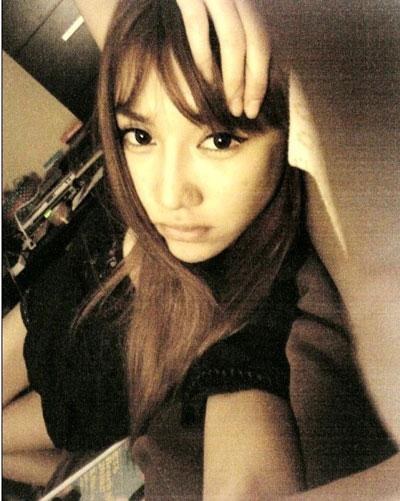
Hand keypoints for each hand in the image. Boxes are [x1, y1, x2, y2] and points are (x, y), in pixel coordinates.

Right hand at [176, 0, 269, 118]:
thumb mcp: (219, 10)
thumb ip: (233, 29)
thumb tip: (245, 69)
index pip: (265, 40)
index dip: (263, 76)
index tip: (255, 105)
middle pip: (257, 42)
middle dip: (254, 83)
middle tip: (246, 112)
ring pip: (234, 39)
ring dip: (233, 78)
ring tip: (230, 105)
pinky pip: (199, 27)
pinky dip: (204, 57)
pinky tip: (205, 80)